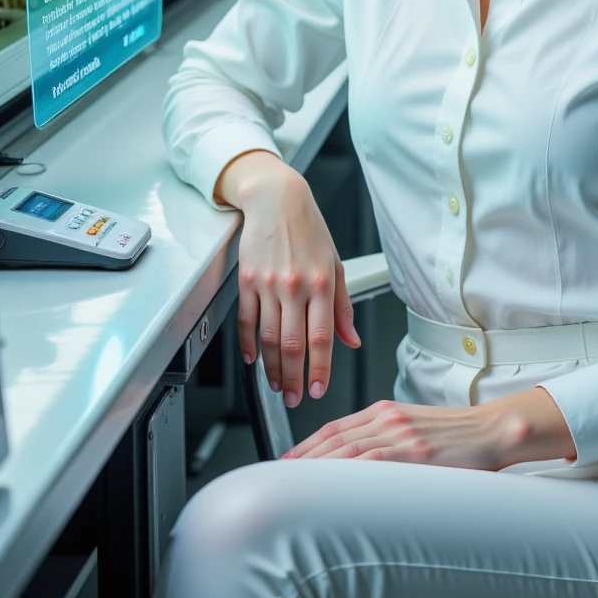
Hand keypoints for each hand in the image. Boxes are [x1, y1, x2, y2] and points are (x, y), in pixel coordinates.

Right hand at [218, 151, 359, 406]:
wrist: (277, 199)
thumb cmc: (309, 229)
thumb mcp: (336, 264)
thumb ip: (343, 306)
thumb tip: (352, 339)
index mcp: (322, 283)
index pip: (322, 337)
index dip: (320, 369)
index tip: (318, 389)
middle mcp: (295, 286)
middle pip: (293, 344)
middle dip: (293, 378)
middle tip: (293, 398)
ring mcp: (268, 284)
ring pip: (269, 338)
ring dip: (272, 368)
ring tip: (275, 385)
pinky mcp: (247, 280)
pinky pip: (246, 320)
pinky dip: (248, 344)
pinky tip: (253, 359)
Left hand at [281, 387, 576, 469]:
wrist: (496, 430)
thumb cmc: (460, 438)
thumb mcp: (416, 431)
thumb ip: (387, 442)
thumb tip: (359, 467)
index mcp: (387, 411)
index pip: (336, 427)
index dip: (308, 445)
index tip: (288, 461)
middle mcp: (389, 418)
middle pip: (334, 438)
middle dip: (304, 458)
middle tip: (281, 477)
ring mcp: (402, 434)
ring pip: (348, 449)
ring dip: (318, 467)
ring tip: (297, 485)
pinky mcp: (417, 451)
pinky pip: (374, 461)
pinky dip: (348, 471)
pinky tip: (333, 485)